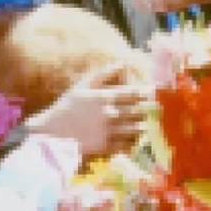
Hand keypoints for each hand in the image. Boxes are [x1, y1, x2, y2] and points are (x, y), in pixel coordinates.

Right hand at [25, 63, 149, 156]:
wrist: (53, 135)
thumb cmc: (67, 108)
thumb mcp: (82, 86)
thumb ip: (102, 73)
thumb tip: (121, 63)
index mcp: (106, 97)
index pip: (135, 93)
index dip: (147, 92)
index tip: (154, 92)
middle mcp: (111, 115)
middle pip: (140, 111)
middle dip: (149, 109)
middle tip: (156, 108)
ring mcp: (111, 133)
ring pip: (138, 129)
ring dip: (144, 125)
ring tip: (147, 122)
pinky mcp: (108, 148)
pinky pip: (129, 144)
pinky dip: (135, 140)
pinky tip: (135, 137)